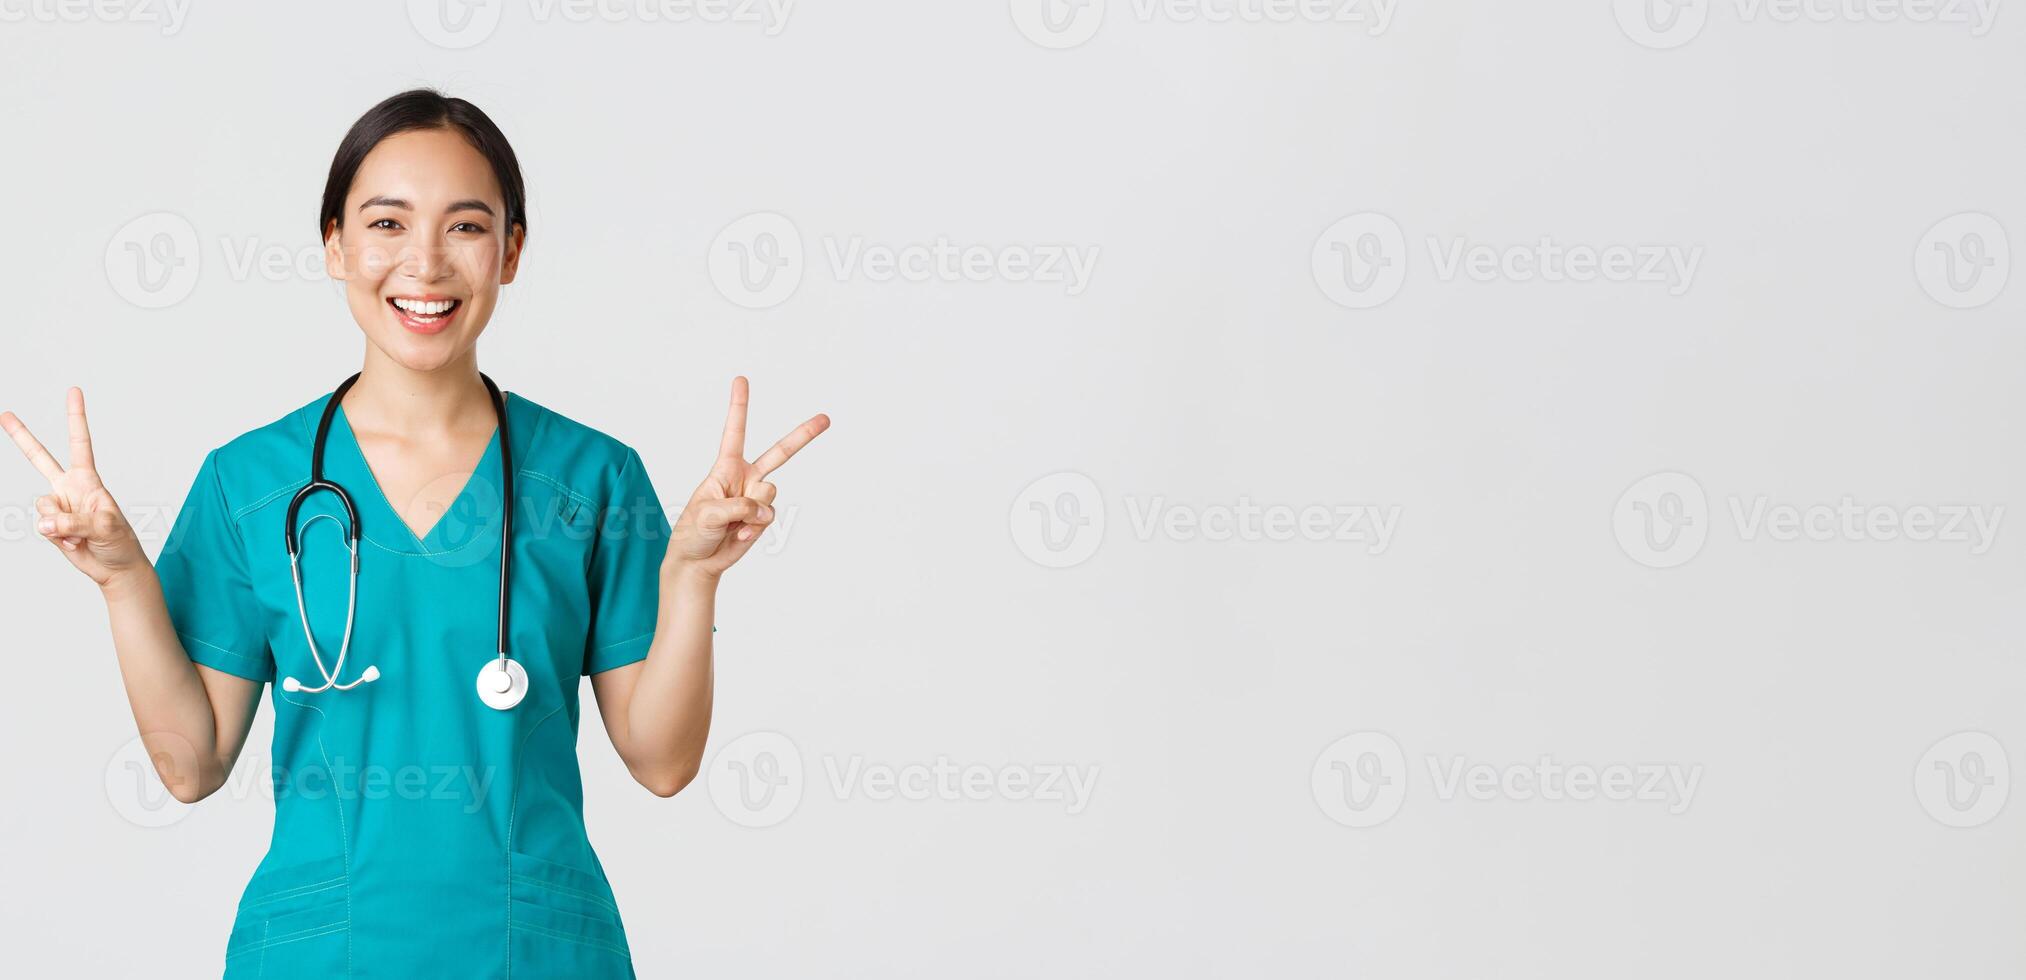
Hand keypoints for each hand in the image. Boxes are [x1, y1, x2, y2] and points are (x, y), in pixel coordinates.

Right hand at [2, 387, 148, 590]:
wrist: (115, 568)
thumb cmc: (121, 543)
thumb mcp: (106, 528)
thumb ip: (75, 521)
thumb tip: (46, 523)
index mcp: (88, 480)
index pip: (79, 443)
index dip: (75, 418)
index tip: (74, 391)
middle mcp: (70, 488)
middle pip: (40, 459)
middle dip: (22, 437)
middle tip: (5, 415)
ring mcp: (59, 506)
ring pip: (42, 507)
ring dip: (60, 524)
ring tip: (80, 534)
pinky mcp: (51, 526)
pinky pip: (43, 526)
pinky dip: (58, 537)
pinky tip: (73, 542)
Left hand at [667, 377, 828, 580]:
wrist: (697, 562)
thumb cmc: (692, 533)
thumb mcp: (706, 514)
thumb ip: (738, 505)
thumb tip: (763, 508)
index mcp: (725, 468)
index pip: (735, 432)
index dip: (739, 406)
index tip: (741, 379)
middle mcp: (745, 478)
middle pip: (780, 453)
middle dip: (804, 435)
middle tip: (825, 419)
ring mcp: (756, 498)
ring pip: (770, 493)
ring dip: (751, 510)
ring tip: (732, 523)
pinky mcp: (762, 518)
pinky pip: (768, 517)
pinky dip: (753, 529)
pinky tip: (738, 534)